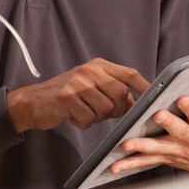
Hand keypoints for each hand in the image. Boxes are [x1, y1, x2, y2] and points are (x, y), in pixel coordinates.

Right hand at [7, 59, 150, 132]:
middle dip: (117, 110)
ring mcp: (77, 83)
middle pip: (120, 94)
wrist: (32, 102)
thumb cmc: (65, 96)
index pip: (129, 74)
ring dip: (97, 117)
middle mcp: (89, 70)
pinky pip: (89, 118)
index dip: (145, 86)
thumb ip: (111, 90)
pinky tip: (73, 116)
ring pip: (106, 108)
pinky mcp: (67, 98)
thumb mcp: (89, 85)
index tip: (156, 97)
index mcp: (98, 66)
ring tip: (83, 112)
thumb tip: (135, 103)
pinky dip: (83, 122)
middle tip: (103, 113)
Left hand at [109, 70, 188, 175]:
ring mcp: (178, 150)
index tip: (183, 99)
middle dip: (168, 125)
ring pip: (159, 149)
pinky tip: (113, 166)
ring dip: (142, 147)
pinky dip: (130, 164)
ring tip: (125, 145)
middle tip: (156, 116)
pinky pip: (147, 161)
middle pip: (179, 132)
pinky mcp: (166, 157)